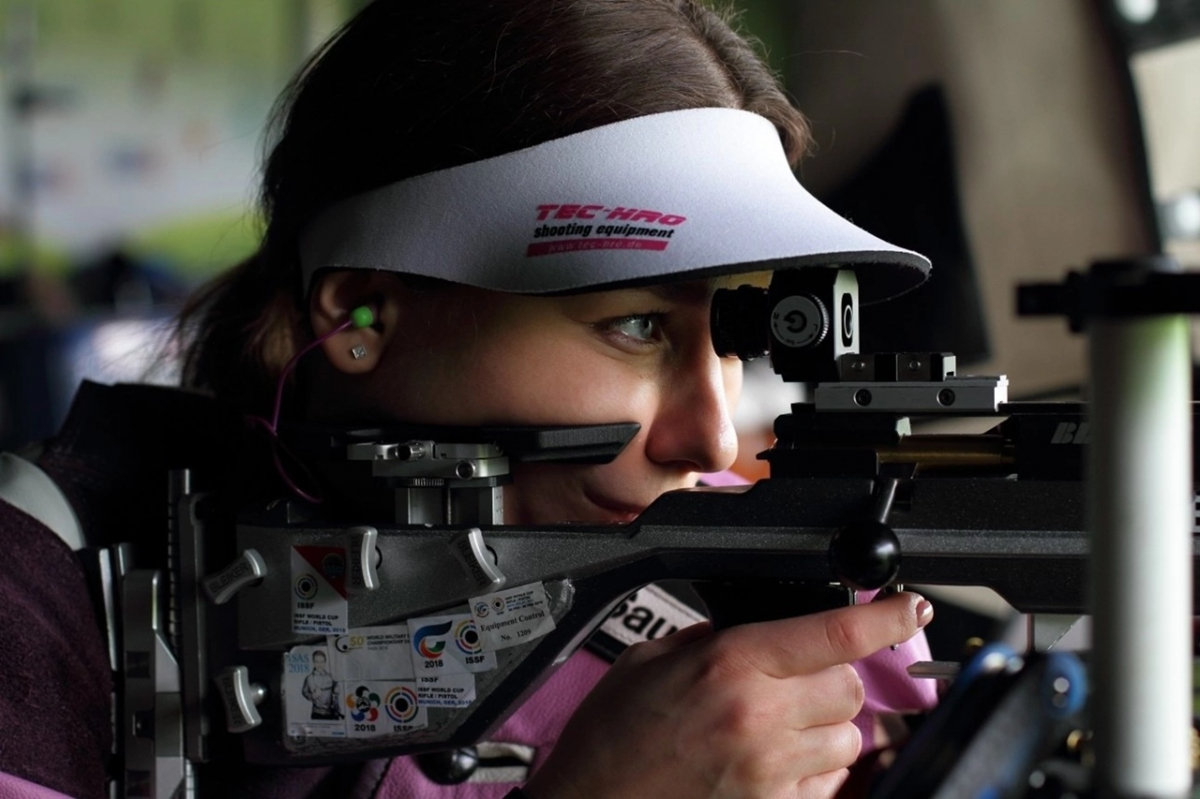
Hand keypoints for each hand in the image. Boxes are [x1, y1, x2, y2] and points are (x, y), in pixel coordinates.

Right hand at [524, 591, 932, 798]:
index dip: (884, 617)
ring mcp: (770, 774)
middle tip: (793, 684)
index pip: (834, 633)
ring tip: (771, 733)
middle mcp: (759, 719)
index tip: (907, 607)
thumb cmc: (610, 742)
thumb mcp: (649, 662)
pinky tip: (766, 768)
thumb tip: (759, 629)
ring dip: (823, 731)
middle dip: (832, 680)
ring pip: (847, 741)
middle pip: (851, 687)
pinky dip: (809, 775)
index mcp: (729, 665)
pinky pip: (826, 788)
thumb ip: (713, 640)